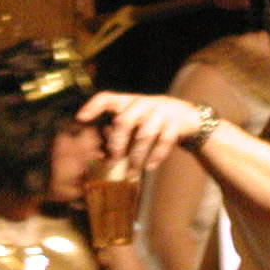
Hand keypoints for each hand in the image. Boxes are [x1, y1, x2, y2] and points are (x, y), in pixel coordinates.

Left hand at [76, 91, 207, 171]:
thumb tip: (100, 155)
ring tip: (131, 171)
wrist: (189, 116)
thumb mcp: (136, 123)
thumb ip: (120, 136)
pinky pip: (164, 141)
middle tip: (113, 161)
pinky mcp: (176, 123)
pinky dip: (155, 156)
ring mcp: (162, 112)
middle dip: (117, 143)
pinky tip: (149, 167)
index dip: (93, 106)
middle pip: (125, 120)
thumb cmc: (153, 122)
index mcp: (130, 101)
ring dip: (136, 156)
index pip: (108, 98)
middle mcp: (144, 103)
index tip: (81, 118)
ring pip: (144, 135)